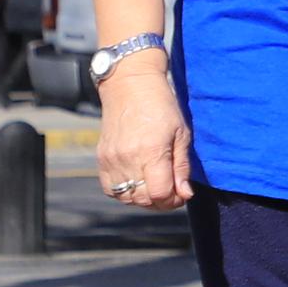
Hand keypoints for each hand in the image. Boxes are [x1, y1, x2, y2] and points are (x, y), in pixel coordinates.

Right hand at [93, 56, 193, 211]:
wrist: (130, 85)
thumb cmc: (161, 106)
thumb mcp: (181, 134)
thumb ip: (182, 167)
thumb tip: (185, 194)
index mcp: (151, 152)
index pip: (160, 194)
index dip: (174, 200)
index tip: (181, 193)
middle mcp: (128, 158)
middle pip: (143, 200)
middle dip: (161, 201)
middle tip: (171, 190)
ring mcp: (111, 160)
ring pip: (126, 198)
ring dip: (143, 198)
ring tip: (154, 184)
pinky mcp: (101, 158)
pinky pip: (110, 189)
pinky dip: (124, 191)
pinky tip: (136, 181)